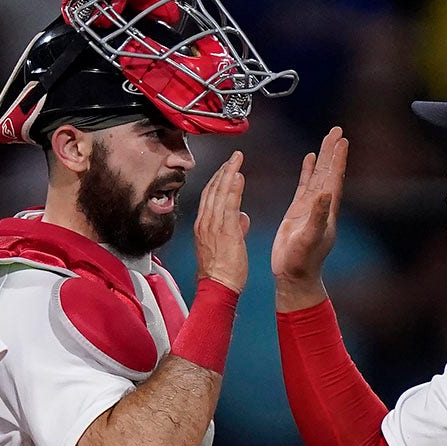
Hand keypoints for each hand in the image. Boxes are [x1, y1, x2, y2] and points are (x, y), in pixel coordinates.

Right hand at [193, 151, 250, 292]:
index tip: (227, 168)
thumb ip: (235, 228)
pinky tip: (238, 176)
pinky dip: (232, 188)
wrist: (217, 287)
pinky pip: (228, 204)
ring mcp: (213, 225)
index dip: (218, 180)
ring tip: (236, 160)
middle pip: (212, 190)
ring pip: (219, 193)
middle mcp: (205, 222)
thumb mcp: (227, 247)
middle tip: (233, 157)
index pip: (210, 197)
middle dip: (223, 171)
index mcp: (204, 226)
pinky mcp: (224, 230)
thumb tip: (242, 218)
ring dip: (228, 173)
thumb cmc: (221, 273)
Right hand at [271, 127, 348, 310]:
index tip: (342, 140)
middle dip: (333, 151)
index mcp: (327, 210)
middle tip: (337, 130)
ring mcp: (311, 207)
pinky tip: (309, 159)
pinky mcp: (298, 210)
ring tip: (327, 139)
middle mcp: (322, 205)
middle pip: (329, 172)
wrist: (294, 275)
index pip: (334, 179)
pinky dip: (307, 171)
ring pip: (318, 175)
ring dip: (323, 158)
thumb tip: (325, 193)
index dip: (338, 159)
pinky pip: (304, 184)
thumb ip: (318, 216)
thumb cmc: (303, 261)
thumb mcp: (311, 237)